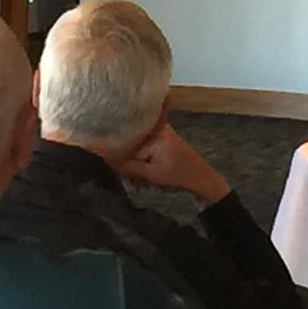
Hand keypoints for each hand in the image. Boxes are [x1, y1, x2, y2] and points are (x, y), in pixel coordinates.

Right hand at [117, 124, 231, 205]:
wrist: (202, 179)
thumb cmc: (178, 175)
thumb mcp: (151, 173)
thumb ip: (127, 165)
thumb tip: (105, 158)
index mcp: (153, 131)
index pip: (125, 142)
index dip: (119, 159)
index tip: (120, 172)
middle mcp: (155, 127)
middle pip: (130, 143)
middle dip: (128, 163)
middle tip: (132, 180)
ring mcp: (158, 133)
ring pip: (136, 148)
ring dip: (135, 165)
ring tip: (139, 181)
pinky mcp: (161, 140)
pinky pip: (144, 149)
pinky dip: (142, 162)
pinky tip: (144, 176)